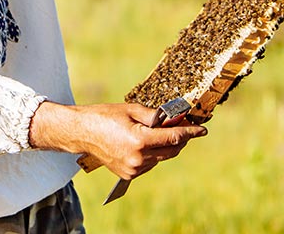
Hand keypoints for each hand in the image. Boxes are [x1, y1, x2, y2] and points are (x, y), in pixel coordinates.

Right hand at [28, 101, 206, 179]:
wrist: (81, 132)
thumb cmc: (104, 116)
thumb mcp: (131, 109)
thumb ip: (155, 115)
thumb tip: (173, 118)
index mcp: (140, 140)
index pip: (174, 137)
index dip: (190, 132)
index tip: (202, 129)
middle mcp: (139, 158)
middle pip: (171, 150)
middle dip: (180, 138)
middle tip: (182, 126)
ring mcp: (133, 168)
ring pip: (161, 158)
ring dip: (166, 146)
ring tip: (160, 132)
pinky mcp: (128, 174)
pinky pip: (150, 164)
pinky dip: (154, 154)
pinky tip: (146, 142)